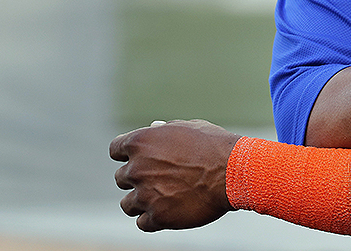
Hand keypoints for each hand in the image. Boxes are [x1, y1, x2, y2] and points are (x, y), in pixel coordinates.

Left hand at [110, 119, 241, 231]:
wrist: (234, 171)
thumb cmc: (215, 146)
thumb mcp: (189, 128)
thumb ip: (165, 132)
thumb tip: (154, 129)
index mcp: (141, 142)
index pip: (115, 150)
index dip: (126, 155)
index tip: (137, 160)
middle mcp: (137, 168)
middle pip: (121, 178)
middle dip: (137, 179)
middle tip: (158, 180)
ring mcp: (145, 194)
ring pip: (127, 204)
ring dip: (141, 201)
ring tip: (162, 198)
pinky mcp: (157, 217)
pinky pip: (142, 222)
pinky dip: (154, 219)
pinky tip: (169, 211)